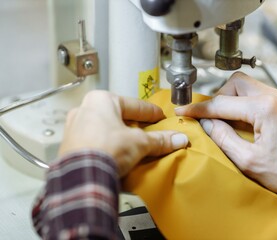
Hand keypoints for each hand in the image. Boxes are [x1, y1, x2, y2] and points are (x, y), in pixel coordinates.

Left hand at [59, 90, 187, 176]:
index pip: (135, 105)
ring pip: (105, 129)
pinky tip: (117, 155)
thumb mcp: (139, 143)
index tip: (161, 117)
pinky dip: (108, 146)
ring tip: (134, 146)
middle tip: (149, 131)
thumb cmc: (107, 149)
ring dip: (120, 136)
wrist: (82, 177)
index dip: (151, 112)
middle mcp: (84, 110)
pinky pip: (95, 142)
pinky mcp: (70, 147)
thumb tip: (178, 139)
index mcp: (101, 100)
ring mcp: (74, 129)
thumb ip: (159, 140)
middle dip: (134, 125)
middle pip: (118, 116)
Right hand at [175, 72, 276, 195]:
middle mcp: (275, 97)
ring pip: (248, 85)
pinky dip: (246, 102)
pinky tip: (243, 119)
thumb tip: (208, 123)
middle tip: (212, 116)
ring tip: (226, 119)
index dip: (199, 109)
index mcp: (264, 109)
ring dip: (232, 98)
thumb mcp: (248, 160)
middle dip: (219, 97)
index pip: (222, 103)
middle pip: (235, 83)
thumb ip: (223, 137)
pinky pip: (260, 94)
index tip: (184, 111)